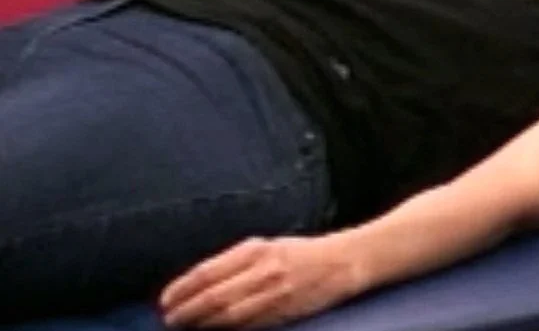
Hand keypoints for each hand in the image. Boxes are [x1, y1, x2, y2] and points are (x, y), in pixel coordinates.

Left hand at [160, 234, 361, 328]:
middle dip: (186, 310)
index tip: (165, 299)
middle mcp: (263, 270)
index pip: (209, 272)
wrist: (344, 262)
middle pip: (214, 296)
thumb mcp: (269, 246)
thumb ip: (238, 261)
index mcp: (257, 249)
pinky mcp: (284, 313)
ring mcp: (274, 294)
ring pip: (227, 315)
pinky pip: (248, 325)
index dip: (183, 288)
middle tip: (168, 319)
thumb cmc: (303, 253)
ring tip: (183, 327)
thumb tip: (202, 281)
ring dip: (201, 324)